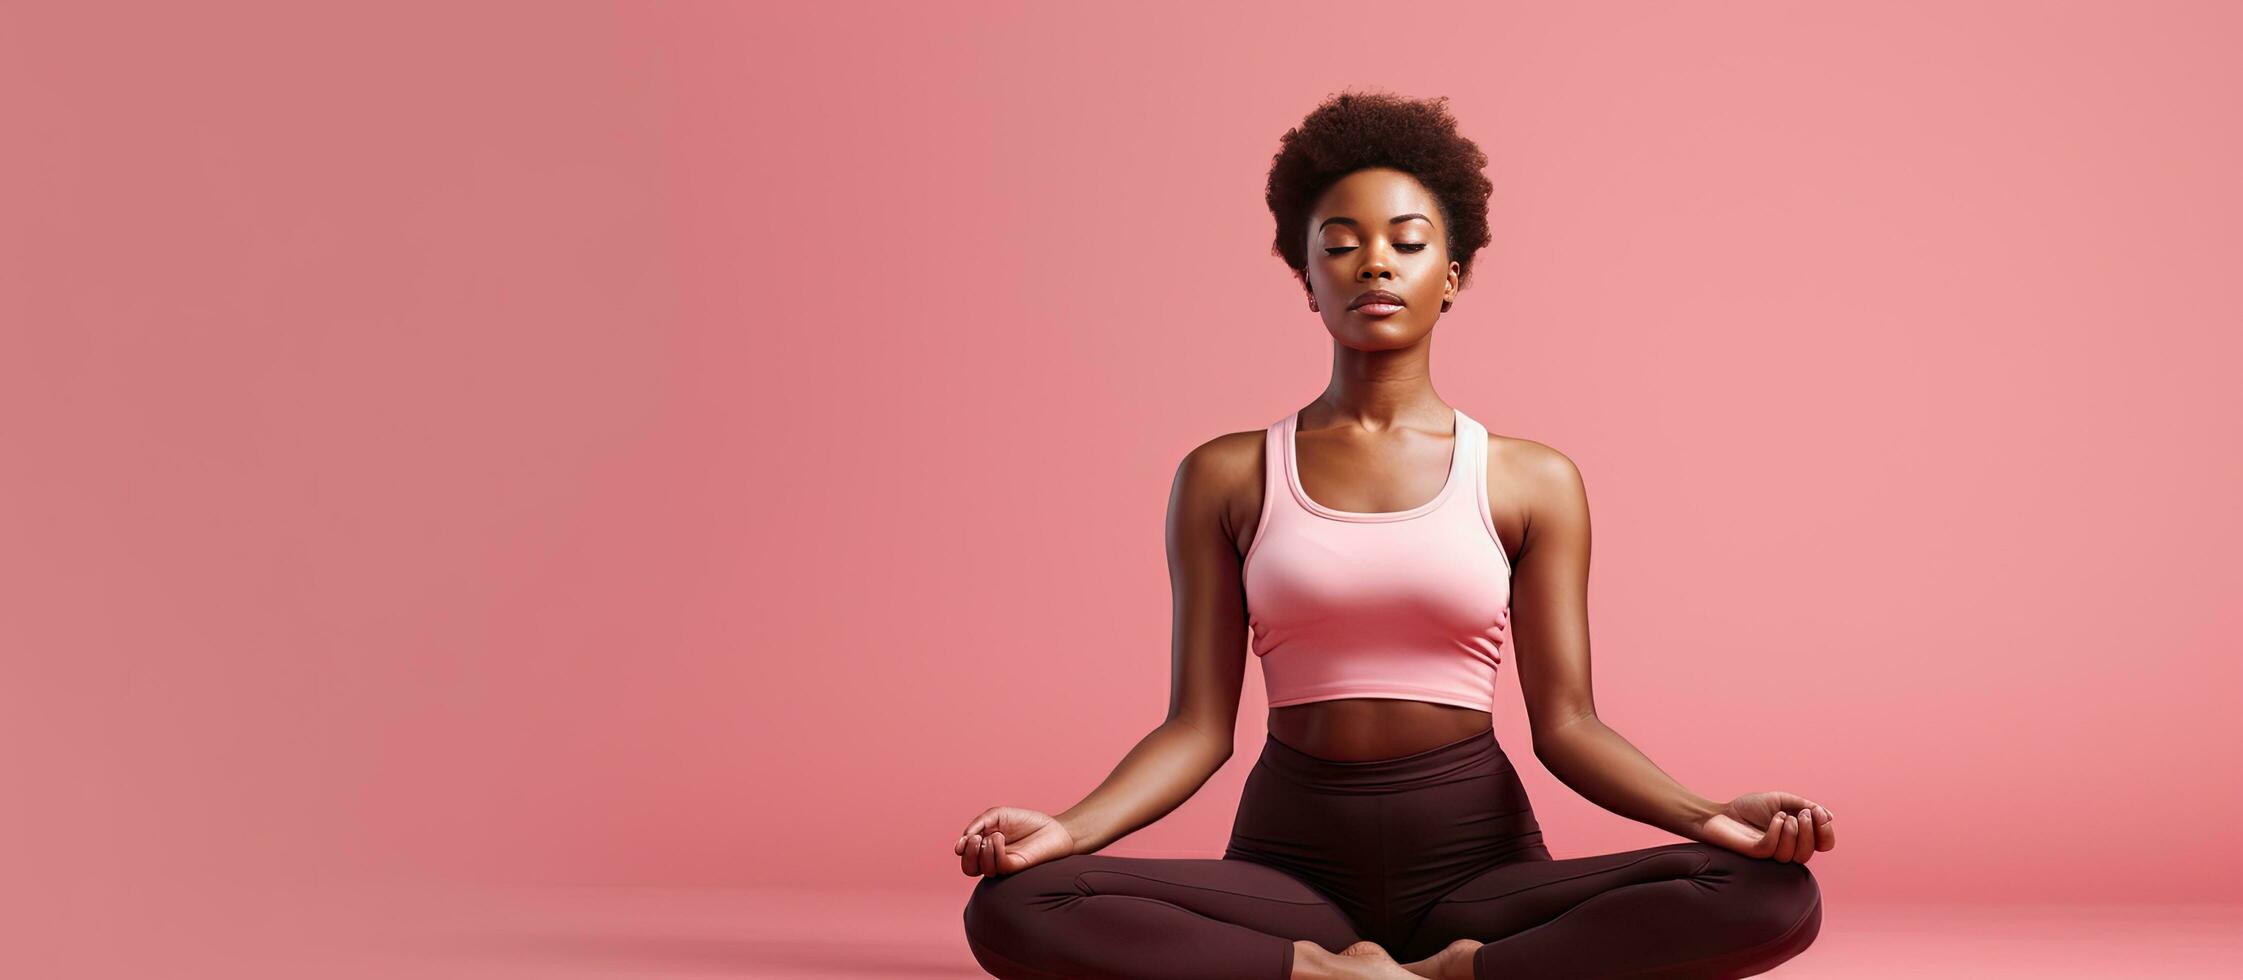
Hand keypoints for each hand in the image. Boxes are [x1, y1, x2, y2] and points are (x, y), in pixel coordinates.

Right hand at [954, 806, 1076, 876]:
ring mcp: (1005, 865)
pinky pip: (999, 865)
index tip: (968, 837)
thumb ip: (978, 824)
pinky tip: (1001, 837)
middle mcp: (994, 861)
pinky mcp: (1017, 867)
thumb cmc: (1027, 822)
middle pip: (969, 868)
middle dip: (968, 853)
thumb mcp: (997, 815)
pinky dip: (995, 850)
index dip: (962, 849)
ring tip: (996, 835)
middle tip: (976, 839)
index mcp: (987, 850)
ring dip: (983, 849)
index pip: (967, 858)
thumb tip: (961, 842)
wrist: (1054, 828)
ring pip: (983, 868)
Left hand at [1692, 791, 1835, 863]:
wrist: (1719, 813)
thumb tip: (1829, 816)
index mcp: (1797, 836)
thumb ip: (1804, 805)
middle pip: (1812, 851)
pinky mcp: (1757, 854)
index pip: (1824, 844)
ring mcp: (1773, 853)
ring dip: (1793, 831)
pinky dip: (1777, 831)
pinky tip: (1773, 819)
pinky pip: (1774, 848)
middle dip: (1811, 831)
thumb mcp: (1780, 800)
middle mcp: (1788, 848)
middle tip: (1801, 814)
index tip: (1819, 814)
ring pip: (1795, 854)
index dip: (1826, 831)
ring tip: (1782, 815)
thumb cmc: (1748, 808)